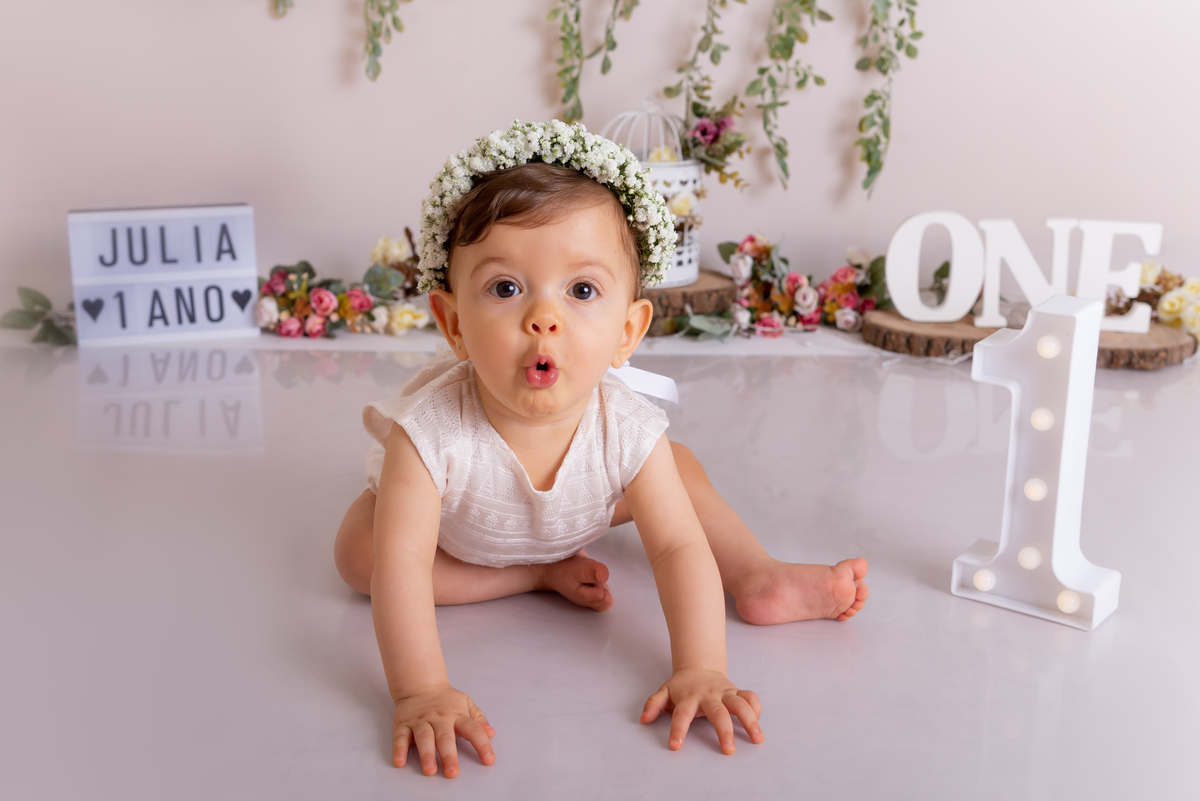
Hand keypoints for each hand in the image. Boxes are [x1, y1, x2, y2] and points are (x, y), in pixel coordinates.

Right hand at [392, 684, 495, 776]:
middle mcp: (439, 718)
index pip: (472, 729)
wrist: (420, 685)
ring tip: (430, 770)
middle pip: (445, 737)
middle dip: (449, 755)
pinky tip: (400, 762)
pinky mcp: (403, 724)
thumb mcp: (466, 704)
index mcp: (457, 715)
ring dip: (426, 754)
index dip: (482, 744)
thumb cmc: (446, 700)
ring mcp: (420, 720)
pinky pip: (400, 737)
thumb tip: (491, 733)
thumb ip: (479, 719)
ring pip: (423, 737)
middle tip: (452, 773)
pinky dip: (399, 749)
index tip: (488, 760)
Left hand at [640, 668, 763, 753]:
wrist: (699, 667)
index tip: (676, 746)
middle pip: (718, 712)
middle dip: (724, 730)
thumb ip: (653, 704)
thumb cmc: (681, 687)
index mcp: (689, 698)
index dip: (678, 729)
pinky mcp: (737, 691)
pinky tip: (758, 724)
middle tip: (729, 750)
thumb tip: (644, 718)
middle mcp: (709, 695)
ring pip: (740, 704)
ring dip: (750, 720)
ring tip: (757, 738)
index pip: (681, 714)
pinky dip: (756, 708)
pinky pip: (750, 697)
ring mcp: (725, 692)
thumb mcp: (664, 692)